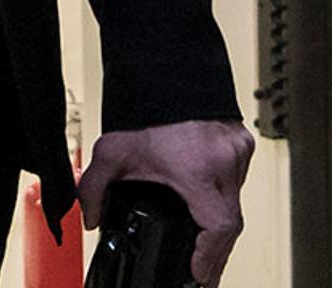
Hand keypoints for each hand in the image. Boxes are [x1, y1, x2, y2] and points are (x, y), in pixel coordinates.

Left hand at [79, 118, 255, 283]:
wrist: (167, 64)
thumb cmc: (147, 103)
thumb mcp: (112, 150)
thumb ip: (94, 189)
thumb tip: (90, 217)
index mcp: (197, 169)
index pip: (220, 227)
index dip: (211, 258)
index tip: (200, 274)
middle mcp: (224, 160)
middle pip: (231, 222)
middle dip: (216, 251)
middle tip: (201, 271)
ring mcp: (237, 149)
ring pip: (237, 199)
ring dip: (221, 220)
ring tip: (204, 241)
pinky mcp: (241, 140)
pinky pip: (237, 178)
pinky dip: (225, 194)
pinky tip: (209, 202)